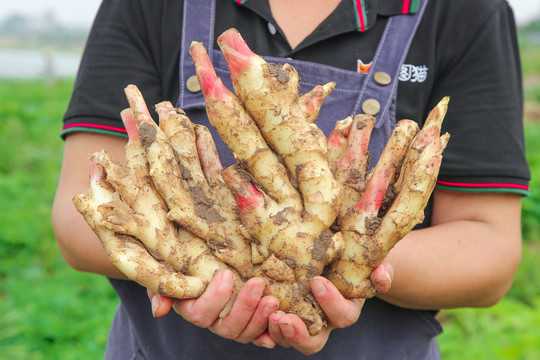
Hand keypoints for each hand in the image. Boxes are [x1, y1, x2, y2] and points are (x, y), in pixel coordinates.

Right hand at [148, 270, 279, 345]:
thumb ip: (162, 287)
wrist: (195, 253)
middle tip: (258, 283)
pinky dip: (268, 333)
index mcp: (190, 308)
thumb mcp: (166, 268)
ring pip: (244, 332)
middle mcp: (211, 319)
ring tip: (273, 300)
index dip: (215, 298)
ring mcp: (230, 322)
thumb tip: (160, 310)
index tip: (226, 273)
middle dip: (244, 307)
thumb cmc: (181, 259)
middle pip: (226, 327)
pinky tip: (277, 325)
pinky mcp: (247, 320)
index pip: (200, 314)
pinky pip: (258, 334)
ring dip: (259, 318)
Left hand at [264, 262, 392, 354]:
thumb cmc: (354, 259)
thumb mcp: (371, 261)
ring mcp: (301, 320)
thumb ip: (381, 269)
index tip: (316, 281)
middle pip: (313, 342)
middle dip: (299, 334)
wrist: (334, 257)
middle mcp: (323, 322)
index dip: (331, 302)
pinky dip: (261, 325)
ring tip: (268, 315)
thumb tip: (381, 276)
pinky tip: (253, 312)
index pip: (343, 316)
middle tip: (284, 318)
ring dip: (277, 331)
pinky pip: (270, 329)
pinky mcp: (281, 313)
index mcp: (345, 309)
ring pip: (288, 339)